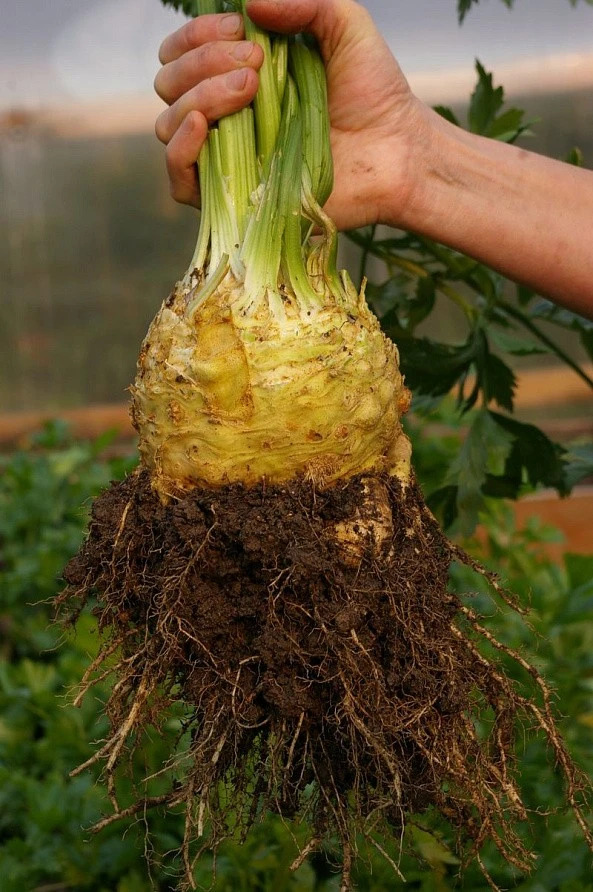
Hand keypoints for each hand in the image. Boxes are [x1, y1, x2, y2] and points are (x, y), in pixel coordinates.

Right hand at [154, 0, 431, 230]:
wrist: (397, 153)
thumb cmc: (375, 93)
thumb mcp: (345, 26)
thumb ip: (303, 2)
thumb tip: (247, 2)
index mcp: (238, 74)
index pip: (182, 51)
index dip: (198, 35)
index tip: (243, 31)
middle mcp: (225, 115)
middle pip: (170, 84)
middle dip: (203, 63)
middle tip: (255, 65)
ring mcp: (227, 158)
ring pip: (169, 124)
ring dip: (199, 96)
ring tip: (249, 91)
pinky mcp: (233, 198)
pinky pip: (178, 180)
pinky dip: (179, 148)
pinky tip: (201, 125)